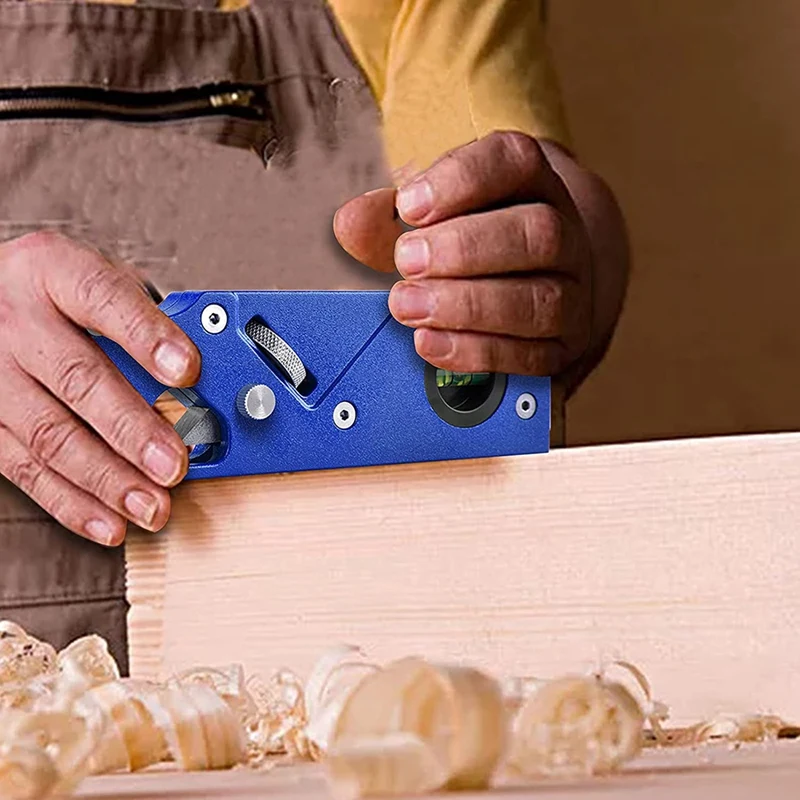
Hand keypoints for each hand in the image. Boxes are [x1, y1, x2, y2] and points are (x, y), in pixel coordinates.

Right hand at [0, 231, 200, 545]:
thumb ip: (142, 319)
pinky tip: (108, 521)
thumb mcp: (94, 279)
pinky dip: (70, 502)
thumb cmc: (54, 294)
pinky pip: (23, 468)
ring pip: (49, 434)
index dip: (148, 337)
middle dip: (132, 429)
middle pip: (77, 377)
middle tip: (175, 463)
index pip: (103, 298)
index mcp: (52, 270)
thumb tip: (205, 376)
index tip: (188, 371)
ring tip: (152, 505)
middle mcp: (15, 319)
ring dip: (107, 479)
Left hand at [334, 131, 593, 375]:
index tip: (409, 205)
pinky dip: (476, 352)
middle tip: (405, 262)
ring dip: (467, 307)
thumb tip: (349, 223)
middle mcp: (565, 235)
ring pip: (541, 300)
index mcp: (533, 184)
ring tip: (408, 306)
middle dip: (465, 249)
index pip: (516, 162)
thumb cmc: (473, 242)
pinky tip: (430, 344)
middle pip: (538, 234)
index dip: (463, 180)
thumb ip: (387, 217)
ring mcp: (573, 293)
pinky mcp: (564, 345)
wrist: (536, 285)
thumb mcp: (430, 217)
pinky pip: (532, 355)